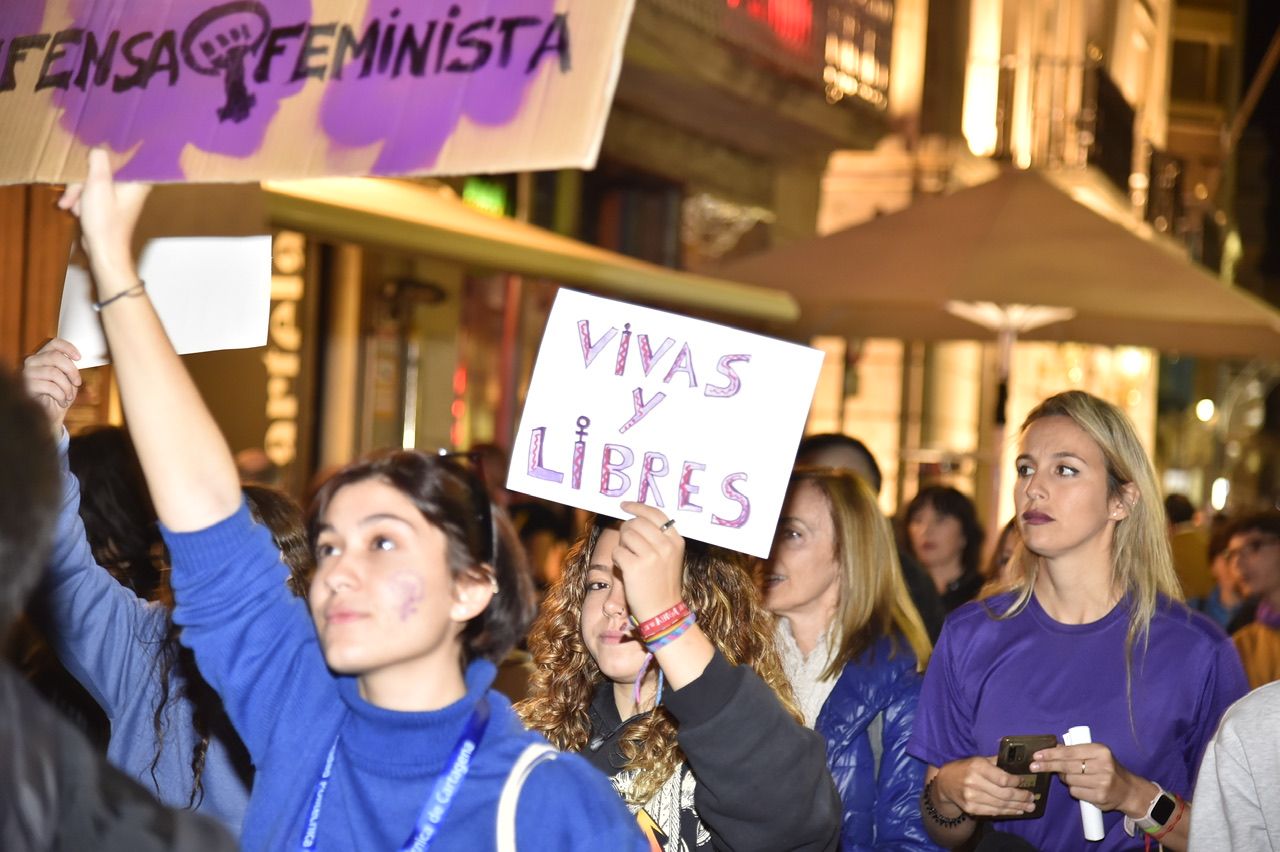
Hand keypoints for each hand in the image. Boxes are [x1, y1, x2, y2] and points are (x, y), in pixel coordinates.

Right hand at [23, 338, 81, 435]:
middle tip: (78, 383)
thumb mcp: (69, 380)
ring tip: (69, 396)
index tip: (79, 358)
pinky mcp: (26, 386)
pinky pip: (49, 387)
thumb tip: (76, 360)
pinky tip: (62, 402)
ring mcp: (26, 374)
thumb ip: (70, 369)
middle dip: (72, 371)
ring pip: (53, 373)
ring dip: (67, 387)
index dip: (68, 347)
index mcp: (42, 357)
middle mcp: (32, 362)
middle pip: (55, 357)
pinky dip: (61, 396)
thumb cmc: (60, 396)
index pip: (54, 343)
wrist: (50, 416)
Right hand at [57, 148, 149, 285]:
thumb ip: (98, 161)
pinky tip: (74, 209)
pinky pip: (92, 192)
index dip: (107, 150)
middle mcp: (132, 184)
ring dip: (78, 191)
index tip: (93, 153)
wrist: (103, 250)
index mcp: (137, 179)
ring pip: (93, 179)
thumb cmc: (105, 220)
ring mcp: (120, 194)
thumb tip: (98, 147)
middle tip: (72, 193)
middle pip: (102, 168)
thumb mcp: (98, 184)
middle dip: (82, 180)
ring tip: (70, 206)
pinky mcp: (110, 203)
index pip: (126, 153)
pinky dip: (81, 199)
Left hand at [613, 501, 684, 622]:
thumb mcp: (670, 557)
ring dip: (622, 545)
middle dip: (627, 530)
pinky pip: (617, 552)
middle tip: (628, 544)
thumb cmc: (663, 584)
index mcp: (676, 541)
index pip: (656, 514)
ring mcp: (650, 556)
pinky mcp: (635, 567)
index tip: (625, 505)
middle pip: (636, 522)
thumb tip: (634, 519)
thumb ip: (658, 538)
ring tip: (630, 560)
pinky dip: (617, 560)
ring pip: (625, 535)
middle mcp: (665, 545)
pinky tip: (626, 570)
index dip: (637, 507)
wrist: (663, 612)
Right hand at [932, 756, 1036, 817]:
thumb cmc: (965, 768)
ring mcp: (972, 798)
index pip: (1002, 778)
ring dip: (1018, 806)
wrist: (945, 782)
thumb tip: (1018, 765)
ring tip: (1029, 806)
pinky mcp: (971, 808)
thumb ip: (996, 762)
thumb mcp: (979, 760)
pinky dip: (1007, 812)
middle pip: (1004, 794)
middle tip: (1032, 797)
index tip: (1025, 782)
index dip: (1016, 782)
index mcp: (977, 767)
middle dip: (1021, 797)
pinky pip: (994, 812)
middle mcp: (974, 782)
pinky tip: (1017, 811)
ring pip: (1001, 805)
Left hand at [1031, 742, 1152, 814]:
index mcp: (1100, 751)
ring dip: (1064, 778)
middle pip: (1066, 766)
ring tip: (1070, 776)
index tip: (1037, 756)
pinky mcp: (1100, 797)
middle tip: (1033, 766)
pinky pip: (1075, 792)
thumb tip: (1053, 747)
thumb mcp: (1096, 754)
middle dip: (1048, 766)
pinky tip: (1079, 786)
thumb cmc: (1107, 768)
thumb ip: (1076, 751)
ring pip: (1069, 780)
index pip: (1069, 752)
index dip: (1050, 754)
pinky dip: (1072, 789)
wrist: (1128, 790)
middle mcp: (1102, 766)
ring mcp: (1102, 782)